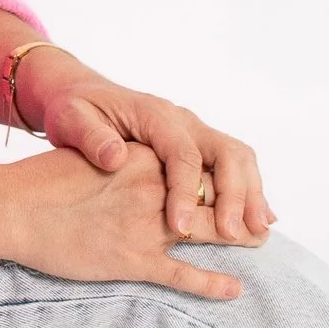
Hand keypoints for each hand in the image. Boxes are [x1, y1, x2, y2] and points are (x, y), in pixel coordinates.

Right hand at [0, 140, 247, 299]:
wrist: (13, 208)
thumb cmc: (42, 181)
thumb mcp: (88, 154)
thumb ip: (121, 157)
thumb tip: (133, 156)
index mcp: (143, 158)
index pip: (197, 163)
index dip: (223, 174)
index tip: (236, 182)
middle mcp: (154, 188)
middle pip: (213, 193)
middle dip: (241, 205)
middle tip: (262, 216)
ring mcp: (147, 226)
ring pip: (209, 230)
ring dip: (239, 236)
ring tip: (259, 242)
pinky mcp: (134, 259)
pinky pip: (184, 275)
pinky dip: (213, 284)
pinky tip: (234, 289)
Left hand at [20, 54, 272, 242]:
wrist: (77, 93)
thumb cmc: (73, 109)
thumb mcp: (70, 117)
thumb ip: (90, 136)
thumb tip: (115, 157)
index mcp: (155, 114)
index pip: (183, 154)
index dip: (186, 193)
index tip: (180, 228)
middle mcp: (183, 121)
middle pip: (226, 152)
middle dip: (235, 194)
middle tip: (234, 234)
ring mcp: (194, 132)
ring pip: (237, 158)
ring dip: (250, 194)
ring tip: (258, 231)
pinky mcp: (196, 146)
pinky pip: (230, 166)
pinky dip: (247, 191)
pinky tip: (256, 220)